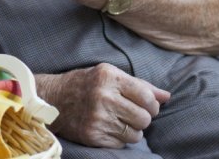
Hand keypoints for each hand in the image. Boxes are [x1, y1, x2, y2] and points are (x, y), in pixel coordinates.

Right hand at [36, 64, 170, 147]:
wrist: (52, 99)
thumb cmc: (85, 84)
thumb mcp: (109, 75)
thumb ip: (140, 85)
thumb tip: (167, 96)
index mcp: (109, 78)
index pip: (147, 97)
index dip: (152, 105)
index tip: (147, 105)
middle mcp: (103, 97)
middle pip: (144, 118)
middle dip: (143, 118)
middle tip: (132, 114)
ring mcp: (97, 118)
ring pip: (135, 134)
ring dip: (132, 130)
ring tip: (119, 121)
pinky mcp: (92, 135)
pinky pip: (121, 144)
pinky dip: (119, 138)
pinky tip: (109, 128)